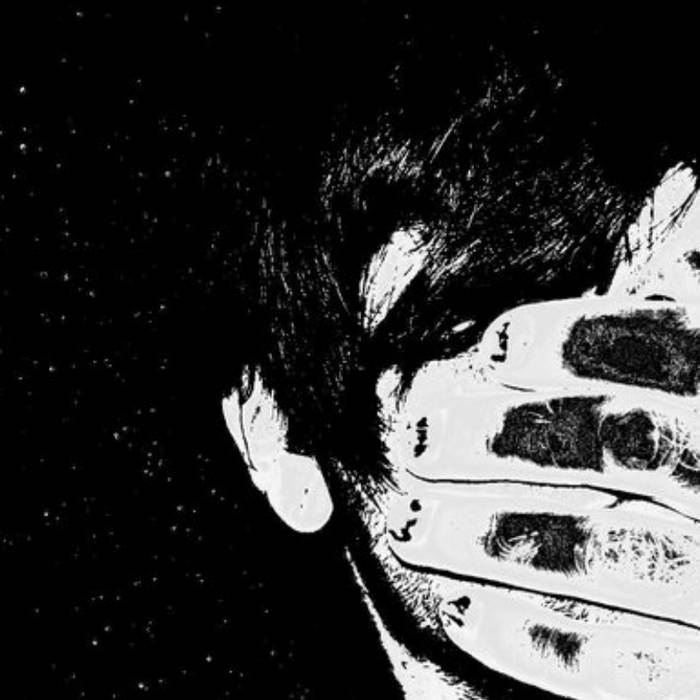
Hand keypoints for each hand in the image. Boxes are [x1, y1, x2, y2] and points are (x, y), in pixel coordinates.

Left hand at [378, 170, 699, 698]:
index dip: (563, 339)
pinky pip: (622, 665)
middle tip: (406, 433)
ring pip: (608, 549)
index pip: (663, 349)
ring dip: (489, 533)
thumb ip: (691, 290)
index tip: (479, 346)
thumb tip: (675, 207)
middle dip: (500, 433)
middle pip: (620, 442)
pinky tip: (459, 608)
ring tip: (404, 524)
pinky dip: (535, 636)